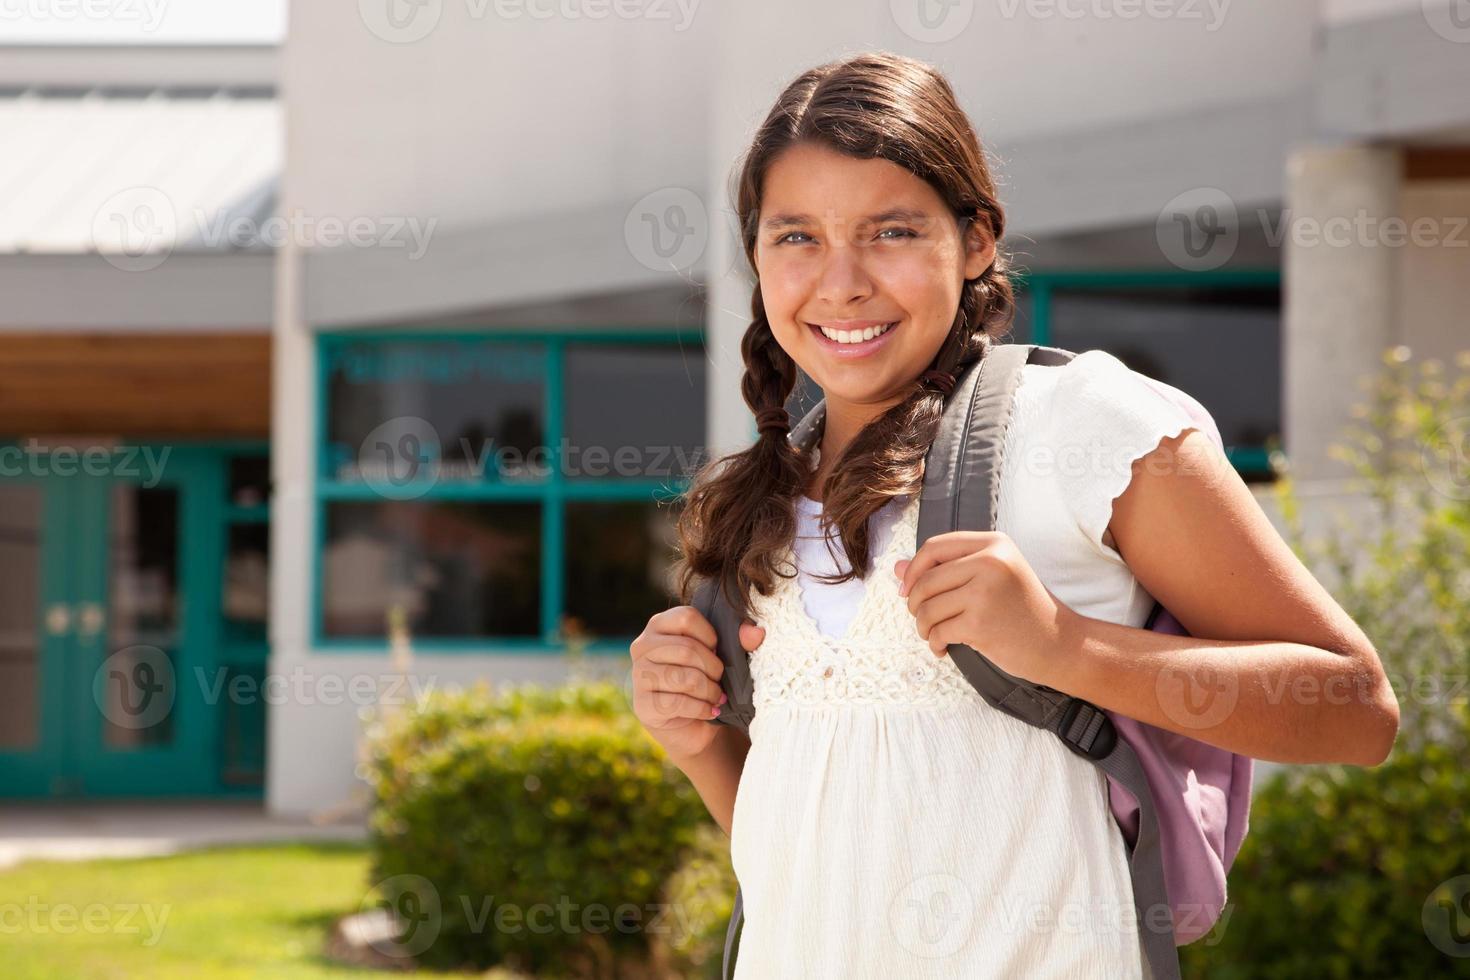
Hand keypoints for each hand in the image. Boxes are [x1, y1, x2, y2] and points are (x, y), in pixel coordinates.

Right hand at [628, 606, 765, 759]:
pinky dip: (703, 709)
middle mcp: (643, 646)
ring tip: (717, 696)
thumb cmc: (706, 680)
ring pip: (685, 678)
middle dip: (713, 668)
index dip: (710, 636)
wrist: (693, 724)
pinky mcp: (643, 704)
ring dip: (710, 691)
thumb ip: (740, 639)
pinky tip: (711, 711)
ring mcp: (639, 675)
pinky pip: (679, 703)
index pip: (686, 617)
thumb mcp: (724, 655)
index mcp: (659, 625)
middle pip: (687, 649)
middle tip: (720, 680)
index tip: (717, 651)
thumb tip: (756, 633)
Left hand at [893, 530, 1075, 686]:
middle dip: (915, 604)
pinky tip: (943, 649)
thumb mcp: (989, 578)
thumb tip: (897, 568)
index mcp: (994, 544)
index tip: (906, 589)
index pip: (934, 547)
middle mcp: (990, 561)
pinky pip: (937, 631)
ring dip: (923, 627)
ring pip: (927, 608)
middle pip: (925, 580)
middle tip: (923, 620)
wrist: (1058, 643)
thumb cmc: (1021, 609)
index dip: (914, 569)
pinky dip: (934, 643)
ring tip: (934, 634)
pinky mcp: (980, 623)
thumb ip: (945, 570)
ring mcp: (985, 592)